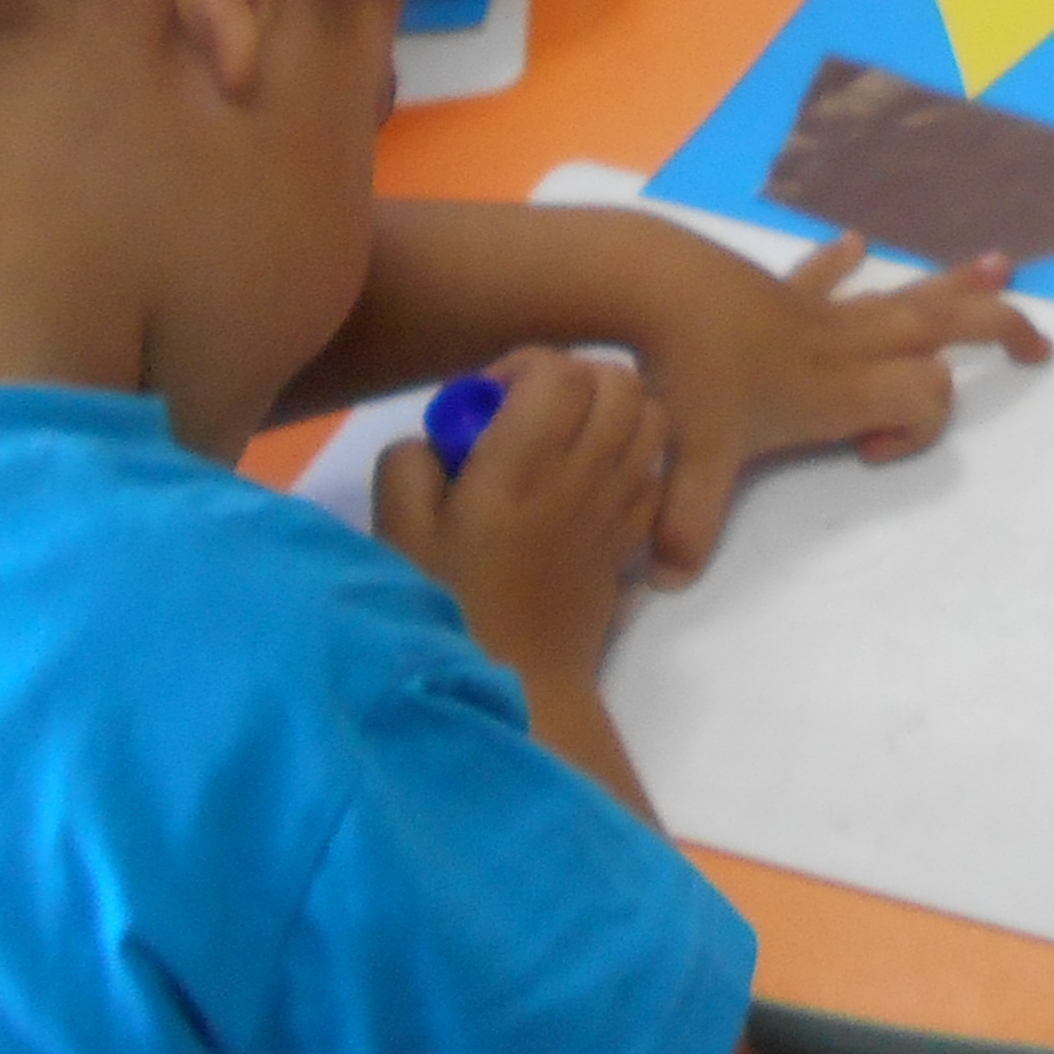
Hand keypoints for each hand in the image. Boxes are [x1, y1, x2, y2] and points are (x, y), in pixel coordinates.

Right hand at [373, 345, 664, 695]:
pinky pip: (655, 469)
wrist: (516, 687)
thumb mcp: (398, 535)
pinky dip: (632, 456)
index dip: (526, 366)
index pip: (560, 372)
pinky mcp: (634, 538)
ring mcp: (618, 507)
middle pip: (619, 382)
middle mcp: (582, 478)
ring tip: (567, 438)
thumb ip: (409, 465)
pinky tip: (589, 481)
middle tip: (532, 410)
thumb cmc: (447, 611)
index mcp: (520, 469)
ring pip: (650, 417)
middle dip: (576, 378)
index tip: (489, 400)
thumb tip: (435, 435)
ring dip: (613, 411)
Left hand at [620, 221, 1053, 581]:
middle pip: (945, 328)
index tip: (864, 456)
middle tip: (1039, 347)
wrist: (657, 285)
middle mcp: (846, 347)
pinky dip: (842, 264)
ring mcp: (819, 313)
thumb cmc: (689, 371)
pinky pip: (825, 276)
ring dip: (954, 284)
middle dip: (999, 329)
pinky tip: (856, 246)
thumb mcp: (692, 461)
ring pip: (905, 295)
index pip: (928, 394)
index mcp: (841, 389)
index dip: (921, 429)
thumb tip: (667, 583)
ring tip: (1001, 264)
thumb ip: (688, 526)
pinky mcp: (782, 292)